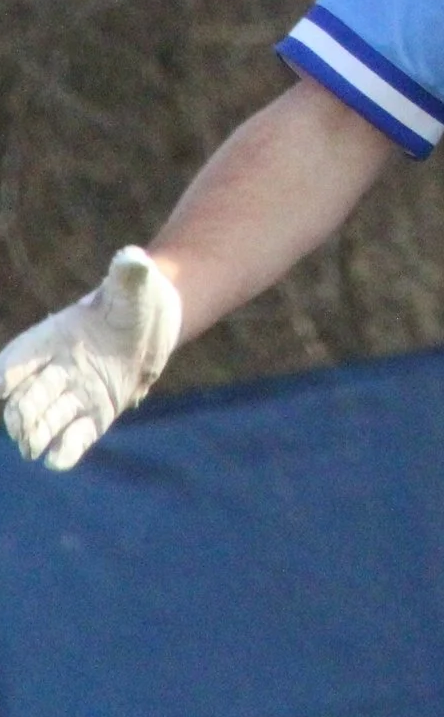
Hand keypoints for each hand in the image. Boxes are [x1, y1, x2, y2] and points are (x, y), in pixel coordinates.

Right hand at [1, 248, 181, 469]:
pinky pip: (74, 438)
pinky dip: (65, 450)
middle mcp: (55, 372)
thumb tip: (132, 258)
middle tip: (23, 427)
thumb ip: (128, 273)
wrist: (156, 324)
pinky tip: (59, 458)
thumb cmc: (136, 299)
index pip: (15, 362)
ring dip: (35, 436)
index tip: (5, 386)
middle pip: (24, 398)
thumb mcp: (135, 284)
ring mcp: (74, 395)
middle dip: (20, 413)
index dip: (7, 376)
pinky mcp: (96, 415)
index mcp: (51, 340)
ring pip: (44, 422)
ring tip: (33, 446)